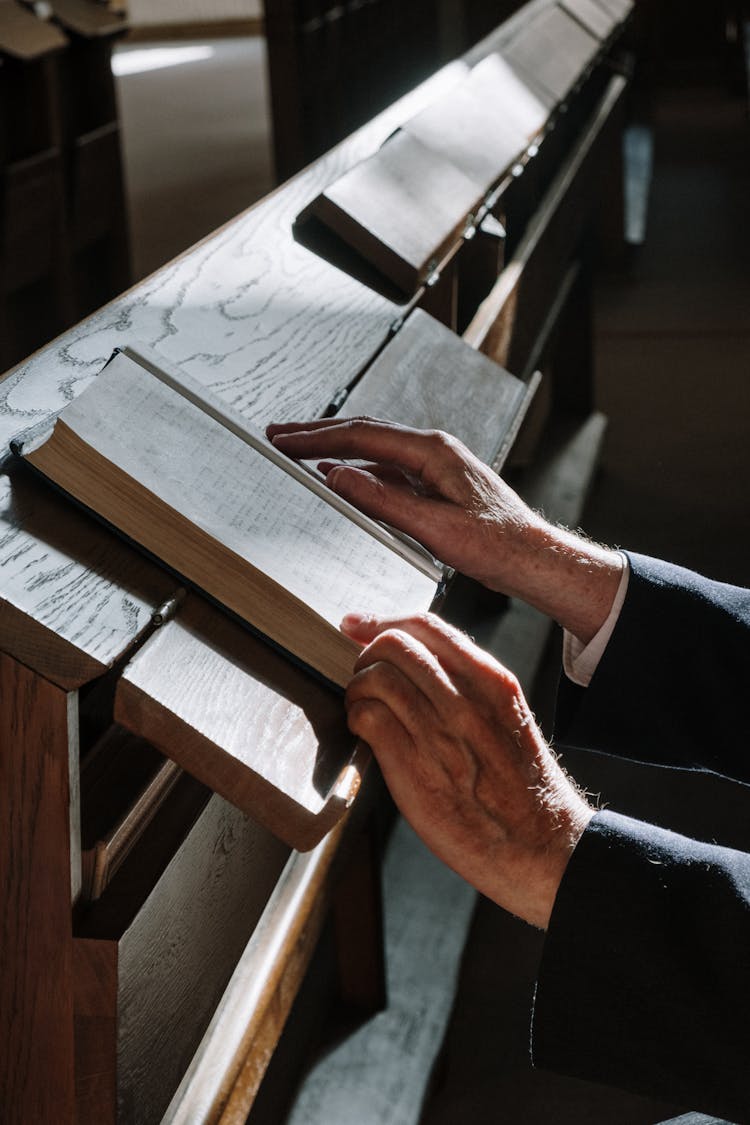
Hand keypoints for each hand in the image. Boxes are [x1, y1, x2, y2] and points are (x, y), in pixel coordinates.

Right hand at [267, 417, 621, 642]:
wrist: (531, 557)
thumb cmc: (495, 545)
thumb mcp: (434, 528)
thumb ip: (383, 500)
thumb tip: (337, 476)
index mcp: (432, 451)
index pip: (361, 435)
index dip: (316, 438)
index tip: (283, 439)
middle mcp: (432, 449)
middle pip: (363, 433)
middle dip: (317, 434)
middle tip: (277, 435)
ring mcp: (433, 464)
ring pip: (373, 448)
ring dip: (334, 450)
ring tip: (297, 450)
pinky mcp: (434, 481)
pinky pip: (386, 468)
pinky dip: (356, 469)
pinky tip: (338, 477)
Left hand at [341, 610, 593, 928]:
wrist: (540, 847)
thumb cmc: (522, 787)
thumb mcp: (507, 717)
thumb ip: (468, 686)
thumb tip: (417, 663)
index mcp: (491, 681)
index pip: (426, 626)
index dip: (382, 620)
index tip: (356, 625)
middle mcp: (465, 700)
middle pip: (394, 644)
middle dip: (366, 655)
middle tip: (364, 679)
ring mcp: (439, 733)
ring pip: (376, 676)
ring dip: (357, 688)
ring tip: (362, 708)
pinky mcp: (415, 768)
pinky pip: (369, 717)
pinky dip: (356, 717)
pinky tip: (365, 732)